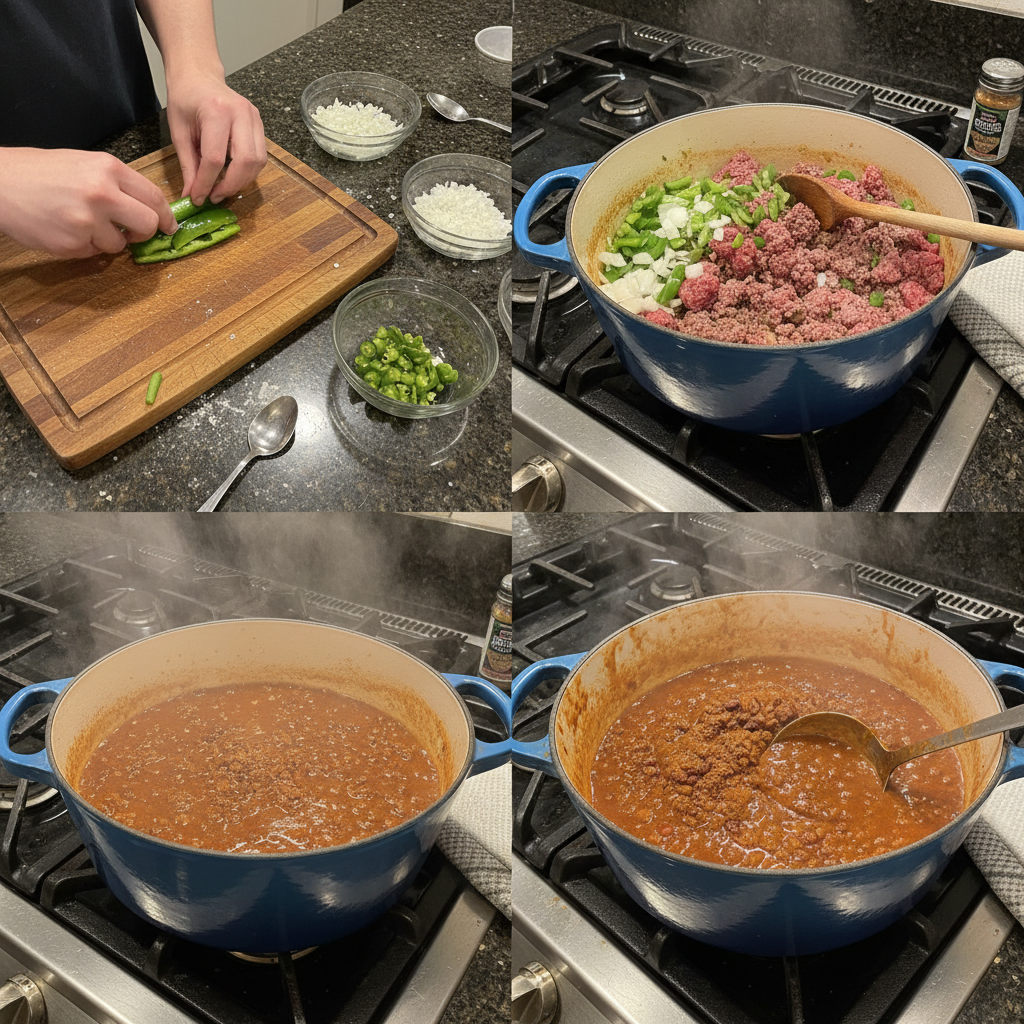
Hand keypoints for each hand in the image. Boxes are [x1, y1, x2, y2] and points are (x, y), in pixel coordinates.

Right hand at [0, 148, 177, 258]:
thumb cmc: (40, 172)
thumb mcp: (83, 163)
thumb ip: (117, 184)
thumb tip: (147, 208)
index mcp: (108, 168)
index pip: (154, 197)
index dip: (165, 216)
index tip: (169, 225)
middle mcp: (102, 194)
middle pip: (148, 224)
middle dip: (144, 232)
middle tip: (132, 232)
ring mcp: (88, 221)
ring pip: (120, 245)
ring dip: (108, 240)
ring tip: (82, 222)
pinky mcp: (73, 244)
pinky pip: (94, 253)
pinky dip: (85, 245)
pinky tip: (65, 228)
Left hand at [166, 73, 266, 205]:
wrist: (198, 75)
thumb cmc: (185, 99)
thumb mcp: (179, 132)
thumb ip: (188, 165)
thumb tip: (192, 194)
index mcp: (216, 111)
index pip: (215, 158)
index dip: (206, 183)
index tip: (198, 198)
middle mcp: (241, 113)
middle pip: (244, 162)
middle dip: (229, 186)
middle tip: (214, 196)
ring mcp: (254, 118)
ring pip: (257, 162)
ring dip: (241, 181)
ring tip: (223, 188)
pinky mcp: (259, 124)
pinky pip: (260, 157)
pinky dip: (248, 172)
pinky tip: (233, 175)